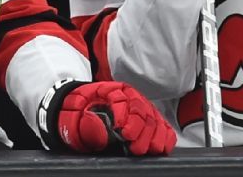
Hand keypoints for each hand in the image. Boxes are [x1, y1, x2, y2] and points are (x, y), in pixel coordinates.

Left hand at [37, 80, 176, 155]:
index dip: (127, 118)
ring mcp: (141, 107)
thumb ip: (90, 125)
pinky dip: (165, 136)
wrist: (81, 110)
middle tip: (135, 148)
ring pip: (154, 118)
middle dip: (142, 131)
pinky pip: (163, 125)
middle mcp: (129, 96)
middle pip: (142, 111)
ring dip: (154, 135)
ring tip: (148, 150)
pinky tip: (162, 146)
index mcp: (110, 91)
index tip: (124, 133)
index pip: (124, 101)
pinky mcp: (150, 119)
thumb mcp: (77, 119)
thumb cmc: (80, 116)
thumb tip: (103, 131)